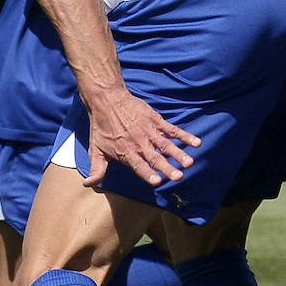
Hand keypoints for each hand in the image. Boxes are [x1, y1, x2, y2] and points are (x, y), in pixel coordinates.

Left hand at [82, 86, 201, 187]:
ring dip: (179, 154)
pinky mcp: (156, 121)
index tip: (157, 181)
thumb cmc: (102, 127)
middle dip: (168, 167)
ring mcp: (149, 132)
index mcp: (126, 153)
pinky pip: (172, 130)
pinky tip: (196, 142)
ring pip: (166, 145)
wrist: (107, 100)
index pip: (138, 166)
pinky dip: (185, 136)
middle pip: (156, 158)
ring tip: (189, 163)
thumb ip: (97, 169)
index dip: (147, 173)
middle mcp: (139, 143)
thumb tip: (89, 185)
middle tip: (179, 176)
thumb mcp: (96, 149)